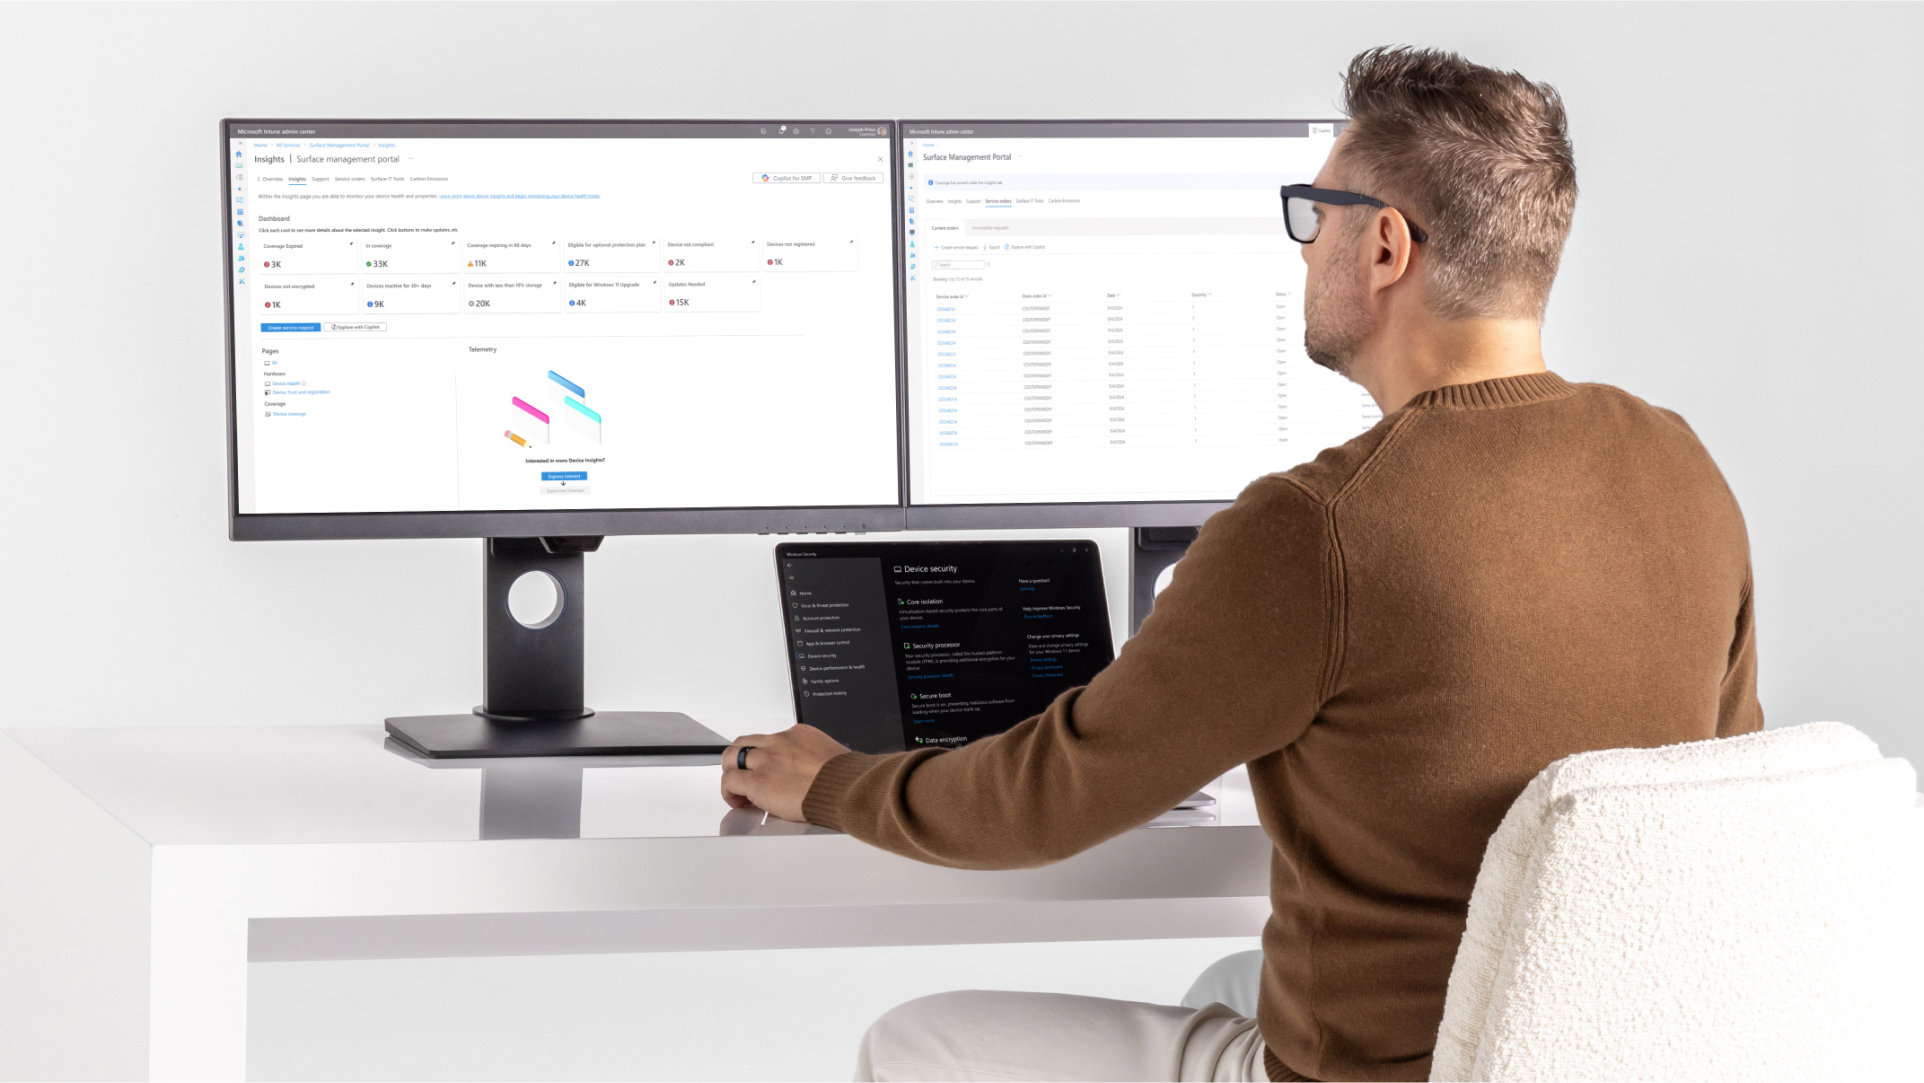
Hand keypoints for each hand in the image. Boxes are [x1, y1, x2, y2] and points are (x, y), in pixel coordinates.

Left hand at [720, 724, 851, 822]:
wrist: (845, 788)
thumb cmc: (845, 779)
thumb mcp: (831, 757)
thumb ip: (815, 761)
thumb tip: (813, 775)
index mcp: (798, 734)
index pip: (770, 740)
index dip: (764, 757)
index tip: (768, 769)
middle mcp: (778, 742)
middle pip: (745, 742)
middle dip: (740, 758)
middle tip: (743, 775)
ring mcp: (766, 760)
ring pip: (731, 756)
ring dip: (731, 772)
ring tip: (736, 788)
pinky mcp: (757, 781)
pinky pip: (730, 781)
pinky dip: (728, 791)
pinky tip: (737, 801)